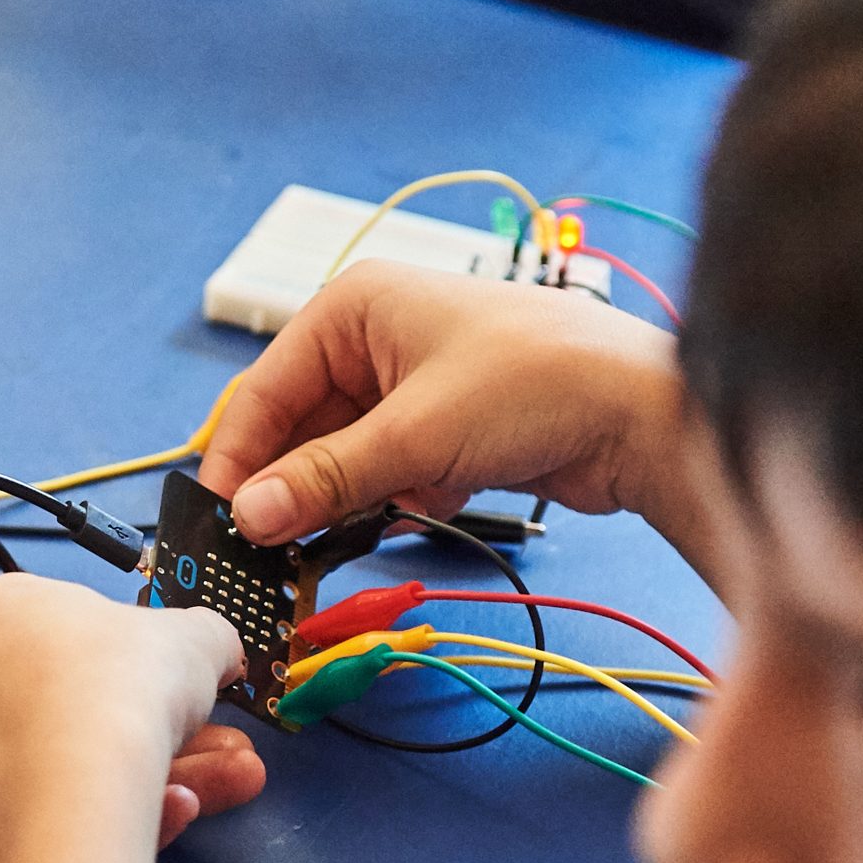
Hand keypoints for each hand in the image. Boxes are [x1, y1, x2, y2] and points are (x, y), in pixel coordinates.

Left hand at [0, 575, 260, 862]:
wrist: (72, 788)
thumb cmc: (115, 691)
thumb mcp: (194, 637)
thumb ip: (205, 639)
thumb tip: (215, 652)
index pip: (69, 637)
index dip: (135, 664)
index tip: (180, 687)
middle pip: (72, 711)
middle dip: (159, 735)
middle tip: (218, 752)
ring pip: (60, 772)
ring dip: (144, 780)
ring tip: (206, 793)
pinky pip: (40, 824)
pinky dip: (100, 823)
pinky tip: (160, 818)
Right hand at [196, 260, 697, 544]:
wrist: (643, 413)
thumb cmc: (538, 383)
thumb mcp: (417, 436)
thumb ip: (328, 479)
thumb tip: (252, 515)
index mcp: (355, 308)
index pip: (265, 389)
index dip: (239, 458)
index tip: (220, 521)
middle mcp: (377, 339)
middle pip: (302, 427)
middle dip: (292, 488)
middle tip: (264, 553)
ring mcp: (414, 385)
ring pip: (347, 455)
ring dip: (345, 499)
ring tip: (324, 548)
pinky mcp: (448, 427)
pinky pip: (391, 470)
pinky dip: (396, 497)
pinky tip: (421, 508)